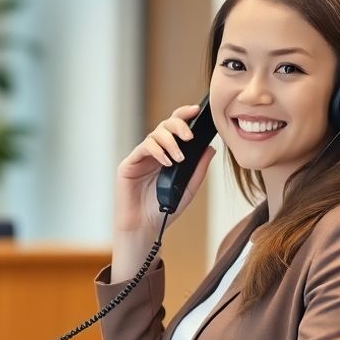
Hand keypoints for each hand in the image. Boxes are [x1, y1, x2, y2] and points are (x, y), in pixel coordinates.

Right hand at [113, 104, 216, 236]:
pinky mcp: (128, 164)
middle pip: (165, 125)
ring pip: (155, 135)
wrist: (144, 228)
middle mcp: (154, 152)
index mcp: (168, 154)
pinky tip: (166, 162)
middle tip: (189, 137)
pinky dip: (156, 151)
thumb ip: (198, 169)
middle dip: (178, 125)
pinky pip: (143, 148)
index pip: (176, 128)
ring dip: (169, 142)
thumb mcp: (188, 188)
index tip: (197, 111)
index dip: (185, 115)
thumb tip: (210, 148)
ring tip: (179, 158)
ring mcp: (140, 157)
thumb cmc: (163, 210)